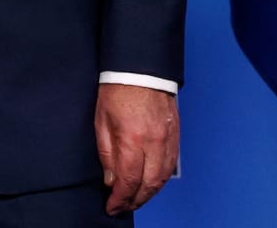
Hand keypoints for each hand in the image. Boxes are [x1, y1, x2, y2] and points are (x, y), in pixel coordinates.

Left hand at [95, 83, 178, 214]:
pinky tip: (151, 184)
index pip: (129, 180)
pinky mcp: (175, 136)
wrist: (140, 69)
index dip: (120, 198)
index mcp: (132, 139)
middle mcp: (154, 143)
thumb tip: (110, 180)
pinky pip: (170, 166)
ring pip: (162, 179)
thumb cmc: (117, 90)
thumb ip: (106, 153)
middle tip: (122, 207)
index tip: (112, 206)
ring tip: (135, 200)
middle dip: (135, 201)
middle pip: (148, 185)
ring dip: (149, 194)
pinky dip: (160, 180)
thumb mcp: (101, 121)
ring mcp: (168, 140)